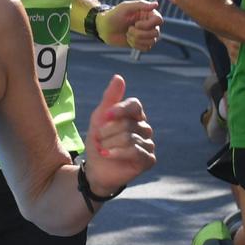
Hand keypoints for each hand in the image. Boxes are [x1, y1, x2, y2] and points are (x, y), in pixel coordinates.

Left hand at [82, 74, 154, 191]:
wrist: (95, 168)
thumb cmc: (98, 141)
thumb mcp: (99, 118)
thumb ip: (110, 98)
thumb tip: (118, 77)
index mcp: (135, 116)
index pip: (134, 105)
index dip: (119, 109)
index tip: (105, 116)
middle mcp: (145, 128)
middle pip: (127, 123)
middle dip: (106, 132)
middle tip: (99, 140)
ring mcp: (149, 144)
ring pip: (129, 137)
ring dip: (108, 144)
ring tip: (103, 149)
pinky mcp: (149, 159)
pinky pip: (135, 151)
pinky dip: (116, 153)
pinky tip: (107, 155)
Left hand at [100, 0, 162, 51]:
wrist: (103, 28)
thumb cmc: (114, 15)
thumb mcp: (125, 7)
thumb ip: (140, 5)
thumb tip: (156, 4)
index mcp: (148, 14)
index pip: (159, 20)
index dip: (148, 25)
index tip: (136, 24)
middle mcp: (150, 24)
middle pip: (156, 33)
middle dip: (140, 33)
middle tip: (128, 29)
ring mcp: (146, 34)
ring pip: (152, 41)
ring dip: (136, 39)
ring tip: (127, 34)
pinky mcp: (141, 43)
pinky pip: (147, 48)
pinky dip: (136, 45)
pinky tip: (128, 40)